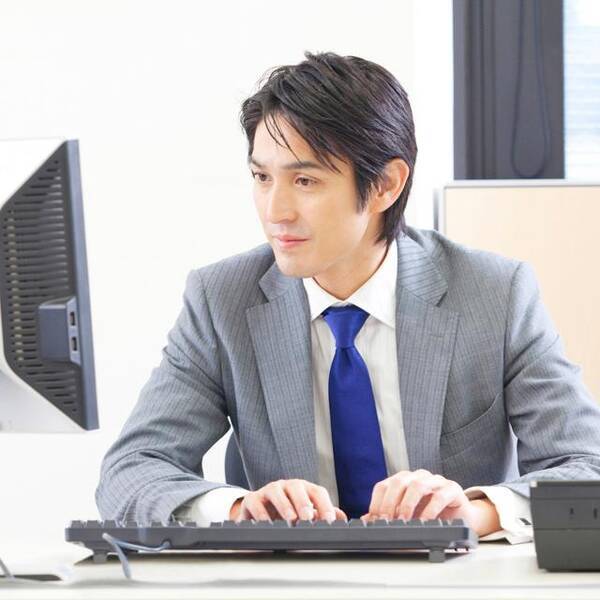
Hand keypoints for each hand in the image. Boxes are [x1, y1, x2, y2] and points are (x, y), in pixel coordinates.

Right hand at [229, 479, 347, 523]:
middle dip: (304, 502)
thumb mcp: (307, 511)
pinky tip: (266, 523)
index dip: (324, 505)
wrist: (260, 510)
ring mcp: (269, 490)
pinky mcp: (252, 499)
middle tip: (308, 517)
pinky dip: (260, 512)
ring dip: (284, 505)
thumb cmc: (288, 510)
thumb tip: (342, 518)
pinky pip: (255, 502)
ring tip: (290, 519)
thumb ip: (324, 513)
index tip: (329, 520)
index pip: (317, 492)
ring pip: (276, 492)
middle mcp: (287, 486)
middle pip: (297, 488)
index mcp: (304, 489)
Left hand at [360, 469, 500, 536]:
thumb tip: (366, 521)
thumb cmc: (433, 513)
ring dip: (408, 504)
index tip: (375, 518)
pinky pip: (439, 496)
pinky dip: (430, 510)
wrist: (462, 516)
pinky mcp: (452, 489)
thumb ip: (388, 516)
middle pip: (398, 481)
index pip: (384, 485)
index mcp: (404, 480)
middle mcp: (418, 477)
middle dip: (390, 502)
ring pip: (417, 485)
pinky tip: (425, 522)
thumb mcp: (408, 515)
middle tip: (387, 520)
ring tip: (404, 521)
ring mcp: (435, 481)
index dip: (377, 501)